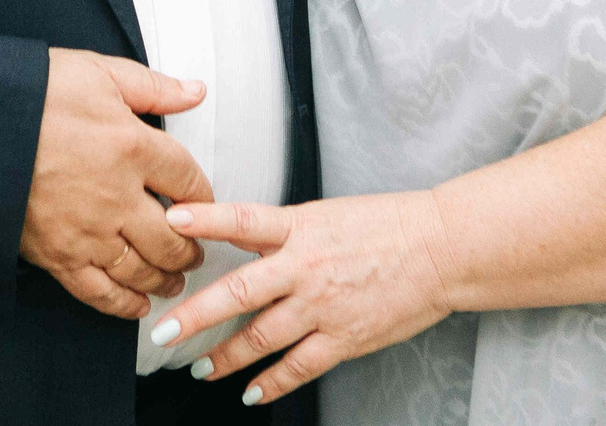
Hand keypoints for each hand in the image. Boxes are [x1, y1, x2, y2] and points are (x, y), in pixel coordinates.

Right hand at [20, 48, 214, 318]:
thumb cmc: (32, 93)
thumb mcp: (97, 71)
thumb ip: (152, 87)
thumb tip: (195, 91)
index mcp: (133, 146)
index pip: (189, 181)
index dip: (205, 196)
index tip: (205, 203)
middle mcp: (118, 196)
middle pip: (174, 236)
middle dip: (191, 248)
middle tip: (196, 251)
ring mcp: (88, 231)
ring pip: (142, 269)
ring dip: (165, 278)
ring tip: (174, 279)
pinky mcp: (58, 255)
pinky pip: (100, 292)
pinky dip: (124, 305)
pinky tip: (138, 305)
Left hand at [148, 195, 452, 405]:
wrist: (441, 249)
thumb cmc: (388, 225)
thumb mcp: (327, 214)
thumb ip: (281, 229)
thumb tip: (239, 233)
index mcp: (301, 227)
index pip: (242, 219)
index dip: (204, 220)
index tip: (171, 221)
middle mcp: (305, 267)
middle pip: (238, 293)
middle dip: (194, 316)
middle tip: (164, 333)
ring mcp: (323, 306)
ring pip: (261, 338)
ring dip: (225, 357)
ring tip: (202, 367)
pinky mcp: (343, 338)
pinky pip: (298, 367)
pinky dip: (271, 383)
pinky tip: (252, 391)